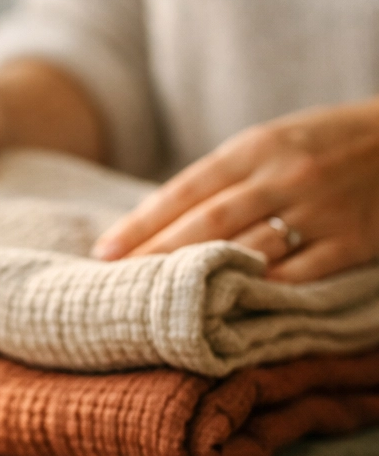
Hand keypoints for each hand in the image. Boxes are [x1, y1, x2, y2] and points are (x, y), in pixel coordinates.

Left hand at [92, 99, 378, 282]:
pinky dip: (260, 293)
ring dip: (200, 281)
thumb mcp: (272, 143)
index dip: (141, 224)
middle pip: (206, 225)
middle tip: (117, 285)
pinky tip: (225, 313)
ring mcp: (319, 210)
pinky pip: (298, 275)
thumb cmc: (325, 144)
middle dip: (156, 257)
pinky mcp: (352, 240)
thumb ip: (221, 179)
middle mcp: (284, 176)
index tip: (103, 252)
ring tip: (159, 305)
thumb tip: (157, 219)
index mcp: (256, 148)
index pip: (185, 190)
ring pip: (247, 252)